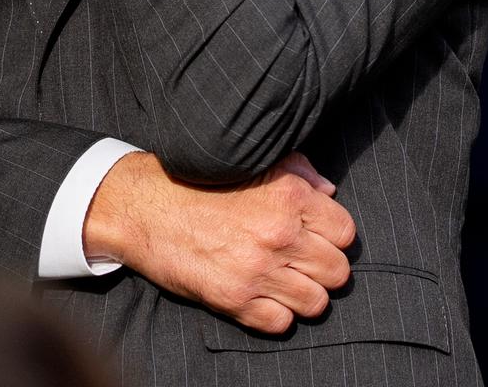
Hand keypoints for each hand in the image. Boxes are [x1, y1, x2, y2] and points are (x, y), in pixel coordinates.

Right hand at [82, 150, 355, 332]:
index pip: (346, 232)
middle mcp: (279, 232)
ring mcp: (258, 268)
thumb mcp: (248, 164)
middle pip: (338, 271)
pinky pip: (281, 323)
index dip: (331, 236)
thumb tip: (329, 190)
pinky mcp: (235, 298)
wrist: (141, 207)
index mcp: (287, 195)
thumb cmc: (195, 183)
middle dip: (321, 269)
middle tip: (298, 262)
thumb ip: (296, 171)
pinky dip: (273, 314)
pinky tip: (257, 295)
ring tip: (279, 282)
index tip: (313, 237)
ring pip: (316, 302)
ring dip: (301, 294)